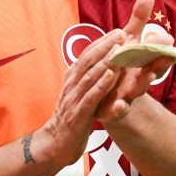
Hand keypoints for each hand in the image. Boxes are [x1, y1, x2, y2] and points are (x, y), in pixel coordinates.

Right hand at [34, 29, 123, 165]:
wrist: (54, 145)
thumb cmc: (70, 118)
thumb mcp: (77, 94)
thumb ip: (85, 79)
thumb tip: (98, 63)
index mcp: (72, 78)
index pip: (86, 55)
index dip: (101, 42)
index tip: (117, 31)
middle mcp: (72, 85)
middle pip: (88, 61)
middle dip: (105, 46)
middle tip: (121, 33)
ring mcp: (74, 99)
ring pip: (90, 76)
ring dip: (105, 62)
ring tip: (119, 49)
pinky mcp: (78, 114)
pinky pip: (91, 97)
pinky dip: (101, 85)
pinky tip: (111, 75)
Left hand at [98, 0, 174, 122]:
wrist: (108, 99)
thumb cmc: (122, 65)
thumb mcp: (129, 42)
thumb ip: (138, 20)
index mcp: (144, 62)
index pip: (157, 54)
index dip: (163, 48)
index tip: (169, 40)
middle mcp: (139, 78)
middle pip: (151, 71)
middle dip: (158, 63)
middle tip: (164, 54)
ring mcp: (127, 94)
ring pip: (137, 90)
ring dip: (142, 84)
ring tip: (145, 79)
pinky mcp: (112, 109)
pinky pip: (117, 111)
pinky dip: (119, 109)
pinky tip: (119, 105)